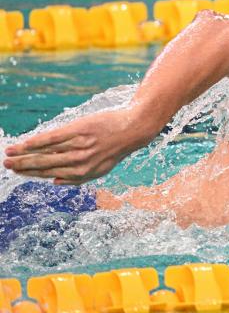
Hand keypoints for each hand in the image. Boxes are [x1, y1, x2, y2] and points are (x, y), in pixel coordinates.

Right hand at [3, 108, 155, 184]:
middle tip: (6, 164)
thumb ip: (78, 178)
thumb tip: (55, 182)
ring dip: (24, 154)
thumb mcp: (100, 169)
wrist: (131, 129)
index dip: (32, 174)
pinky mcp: (78, 131)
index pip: (51, 175)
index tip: (17, 172)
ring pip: (45, 152)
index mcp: (84, 174)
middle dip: (22, 166)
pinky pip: (52, 138)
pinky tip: (24, 143)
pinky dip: (36, 142)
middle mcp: (79, 163)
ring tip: (9, 152)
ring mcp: (78, 147)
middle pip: (44, 165)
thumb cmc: (114, 148)